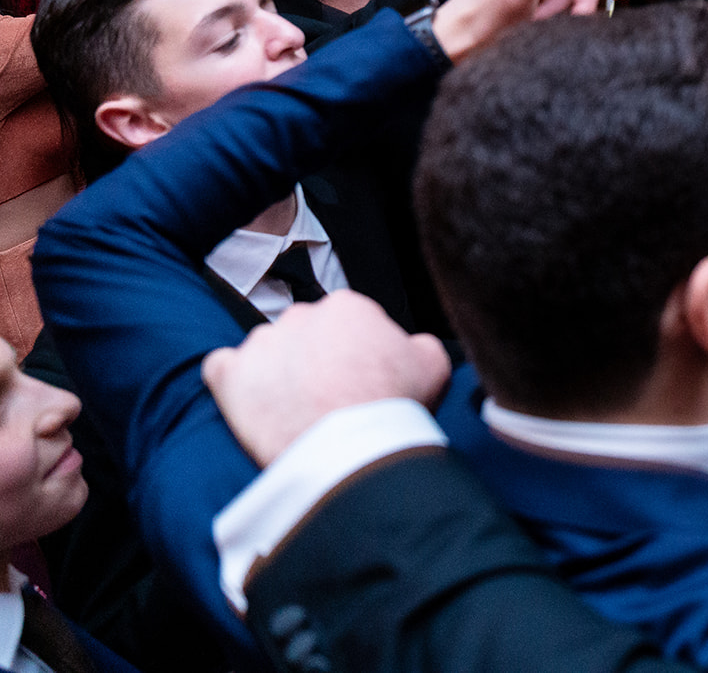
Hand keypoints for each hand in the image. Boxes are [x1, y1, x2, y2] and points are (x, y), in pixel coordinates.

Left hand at [202, 291, 450, 467]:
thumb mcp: (434, 363)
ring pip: (268, 351)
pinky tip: (255, 402)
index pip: (348, 322)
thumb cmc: (392, 407)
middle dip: (317, 360)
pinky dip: (235, 382)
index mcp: (348, 307)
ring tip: (297, 410)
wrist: (351, 449)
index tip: (361, 379)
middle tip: (331, 398)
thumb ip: (419, 343)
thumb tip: (410, 345)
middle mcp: (300, 315)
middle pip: (306, 333)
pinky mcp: (230, 375)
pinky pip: (223, 368)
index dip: (357, 352)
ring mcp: (261, 343)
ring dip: (279, 373)